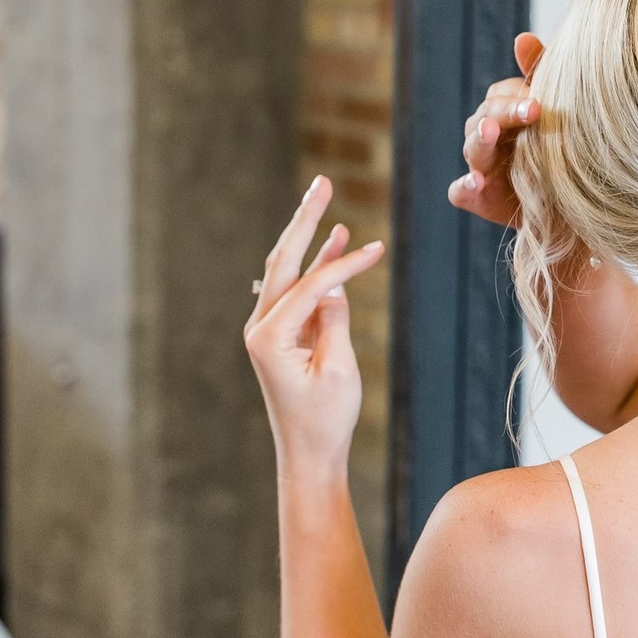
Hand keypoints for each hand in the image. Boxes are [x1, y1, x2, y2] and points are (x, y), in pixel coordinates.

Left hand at [245, 177, 384, 482]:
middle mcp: (260, 327)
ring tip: (323, 199)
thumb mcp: (338, 369)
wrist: (308, 455)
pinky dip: (314, 266)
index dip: (344, 263)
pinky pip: (295, 290)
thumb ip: (333, 320)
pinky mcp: (280, 335)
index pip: (311, 284)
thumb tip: (332, 284)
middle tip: (322, 183)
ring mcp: (267, 330)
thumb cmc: (325, 419)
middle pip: (284, 260)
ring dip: (307, 237)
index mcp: (269, 336)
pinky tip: (332, 242)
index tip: (376, 250)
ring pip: (285, 270)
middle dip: (304, 220)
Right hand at [447, 32, 544, 227]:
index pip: (499, 96)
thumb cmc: (560, 155)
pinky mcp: (478, 199)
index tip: (539, 102)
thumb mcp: (557, 114)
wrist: (573, 208)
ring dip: (482, 138)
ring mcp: (481, 168)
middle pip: (484, 117)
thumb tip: (522, 38)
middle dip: (504, 112)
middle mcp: (488, 138)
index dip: (515, 96)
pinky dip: (464, 186)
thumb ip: (539, 76)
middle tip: (531, 110)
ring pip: (472, 147)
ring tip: (493, 132)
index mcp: (504, 115)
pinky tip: (476, 182)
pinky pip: (460, 192)